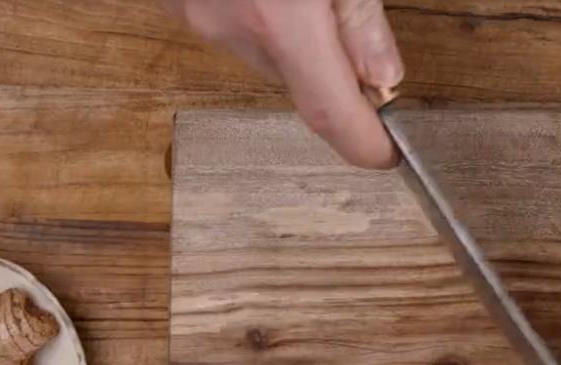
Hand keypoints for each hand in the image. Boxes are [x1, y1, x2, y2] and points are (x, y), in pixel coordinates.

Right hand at [164, 0, 402, 167]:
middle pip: (296, 80)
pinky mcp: (174, 3)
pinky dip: (252, 12)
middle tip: (342, 16)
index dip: (363, 144)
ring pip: (261, 53)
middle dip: (328, 64)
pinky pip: (229, 26)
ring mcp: (192, 15)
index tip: (386, 154)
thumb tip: (383, 76)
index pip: (330, 114)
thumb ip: (359, 15)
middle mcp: (228, 28)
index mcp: (278, 17)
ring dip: (287, 33)